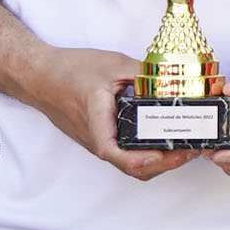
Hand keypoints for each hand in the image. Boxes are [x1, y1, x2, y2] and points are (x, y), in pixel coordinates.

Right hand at [25, 44, 195, 181]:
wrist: (39, 75)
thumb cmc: (70, 69)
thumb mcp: (113, 64)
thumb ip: (144, 74)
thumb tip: (175, 81)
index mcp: (95, 118)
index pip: (111, 151)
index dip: (138, 160)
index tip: (161, 155)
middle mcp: (95, 136)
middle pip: (128, 165)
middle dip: (162, 164)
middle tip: (190, 151)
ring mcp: (96, 141)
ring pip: (127, 164)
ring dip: (156, 163)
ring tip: (184, 150)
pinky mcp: (99, 139)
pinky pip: (123, 155)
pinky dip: (145, 156)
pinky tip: (164, 144)